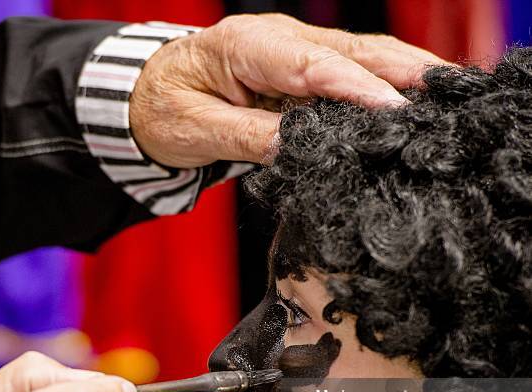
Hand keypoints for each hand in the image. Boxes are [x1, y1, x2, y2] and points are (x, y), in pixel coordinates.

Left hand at [129, 13, 447, 166]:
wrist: (150, 94)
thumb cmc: (165, 109)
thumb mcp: (197, 130)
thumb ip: (247, 136)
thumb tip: (299, 147)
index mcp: (245, 47)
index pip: (313, 66)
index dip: (358, 88)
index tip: (395, 112)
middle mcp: (277, 39)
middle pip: (349, 50)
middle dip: (400, 70)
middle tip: (446, 92)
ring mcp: (291, 50)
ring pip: (357, 55)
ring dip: (401, 71)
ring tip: (444, 92)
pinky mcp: (298, 68)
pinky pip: (346, 70)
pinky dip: (381, 81)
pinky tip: (408, 95)